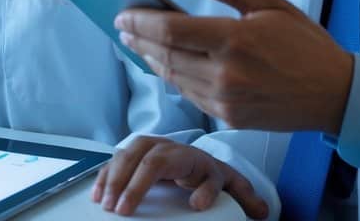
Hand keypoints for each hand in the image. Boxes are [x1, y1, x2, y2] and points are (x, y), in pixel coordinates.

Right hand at [91, 136, 267, 217]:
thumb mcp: (231, 185)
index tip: (189, 206)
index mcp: (197, 158)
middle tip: (122, 210)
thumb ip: (244, 197)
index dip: (190, 185)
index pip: (184, 164)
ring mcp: (152, 147)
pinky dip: (105, 175)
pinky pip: (117, 160)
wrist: (198, 160)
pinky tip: (97, 194)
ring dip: (115, 177)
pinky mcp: (136, 154)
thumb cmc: (210, 174)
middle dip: (135, 182)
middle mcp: (172, 148)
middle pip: (151, 158)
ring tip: (106, 204)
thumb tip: (262, 212)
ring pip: (130, 154)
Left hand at [115, 0, 353, 132]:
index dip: (141, 23)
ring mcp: (225, 100)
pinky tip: (166, 66)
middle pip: (166, 55)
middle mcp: (225, 74)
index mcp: (234, 40)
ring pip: (174, 77)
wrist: (335, 94)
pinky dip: (173, 78)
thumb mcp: (273, 5)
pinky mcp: (229, 118)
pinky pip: (190, 95)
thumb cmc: (307, 45)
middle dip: (139, 41)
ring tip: (138, 45)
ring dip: (152, 60)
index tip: (123, 15)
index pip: (171, 31)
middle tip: (123, 28)